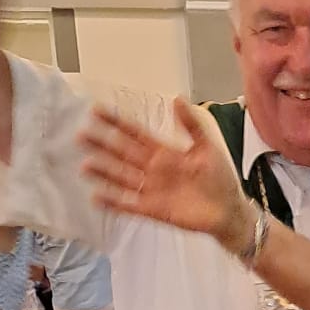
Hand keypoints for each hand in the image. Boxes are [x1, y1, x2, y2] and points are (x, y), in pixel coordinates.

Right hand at [80, 98, 248, 247]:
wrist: (229, 210)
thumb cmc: (220, 178)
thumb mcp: (207, 147)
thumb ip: (191, 125)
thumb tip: (177, 98)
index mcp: (163, 151)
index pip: (134, 133)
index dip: (116, 122)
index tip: (96, 111)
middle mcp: (152, 168)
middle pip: (122, 153)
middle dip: (102, 144)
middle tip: (80, 135)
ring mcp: (151, 189)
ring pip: (122, 178)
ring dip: (104, 173)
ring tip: (84, 166)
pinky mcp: (153, 210)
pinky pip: (129, 205)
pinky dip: (114, 202)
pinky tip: (96, 198)